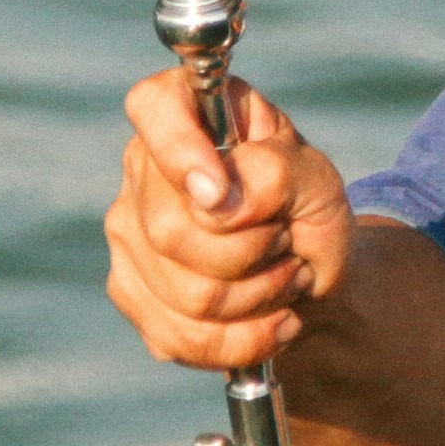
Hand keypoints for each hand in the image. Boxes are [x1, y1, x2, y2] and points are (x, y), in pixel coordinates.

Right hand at [108, 64, 356, 373]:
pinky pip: (184, 335)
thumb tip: (213, 201)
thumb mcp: (316, 180)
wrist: (311, 281)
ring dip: (260, 295)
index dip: (180, 151)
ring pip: (188, 293)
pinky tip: (271, 318)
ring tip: (285, 276)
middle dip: (254, 249)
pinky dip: (247, 338)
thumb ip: (271, 172)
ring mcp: (127, 234)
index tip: (222, 192)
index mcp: (187, 113)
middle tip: (285, 238)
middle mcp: (142, 169)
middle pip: (173, 231)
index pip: (153, 107)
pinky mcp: (131, 293)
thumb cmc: (308, 211)